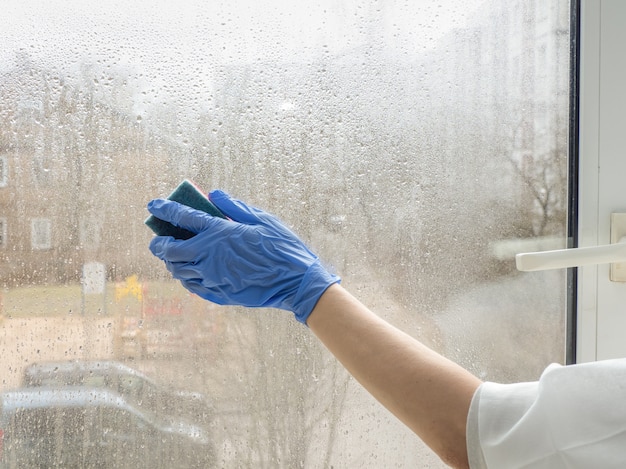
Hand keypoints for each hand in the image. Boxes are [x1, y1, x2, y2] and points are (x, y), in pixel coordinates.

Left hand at [147, 190, 339, 323]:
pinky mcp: (219, 294)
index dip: (165, 209)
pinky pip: (192, 286)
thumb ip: (233, 206)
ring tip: (171, 256)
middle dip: (159, 243)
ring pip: (178, 271)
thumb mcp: (261, 219)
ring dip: (170, 261)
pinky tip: (188, 273)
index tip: (153, 205)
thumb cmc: (281, 247)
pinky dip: (185, 278)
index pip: (183, 217)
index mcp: (219, 233)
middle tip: (157, 239)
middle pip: (171, 250)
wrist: (295, 283)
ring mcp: (212, 278)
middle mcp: (210, 256)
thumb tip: (213, 195)